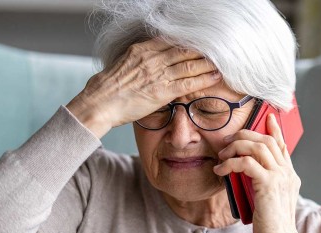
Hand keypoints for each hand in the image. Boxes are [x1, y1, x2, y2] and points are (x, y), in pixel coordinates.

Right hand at [65, 39, 221, 137]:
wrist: (100, 103)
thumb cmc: (106, 89)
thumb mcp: (121, 65)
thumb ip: (137, 61)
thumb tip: (145, 63)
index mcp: (141, 50)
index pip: (171, 41)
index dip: (188, 42)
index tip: (200, 43)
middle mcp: (152, 58)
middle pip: (184, 50)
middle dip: (202, 51)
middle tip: (216, 51)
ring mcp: (158, 74)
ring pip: (190, 64)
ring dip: (207, 64)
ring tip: (220, 63)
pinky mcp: (163, 91)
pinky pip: (189, 82)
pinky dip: (204, 78)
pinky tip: (215, 77)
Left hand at [213, 114, 305, 232]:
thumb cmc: (271, 225)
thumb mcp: (269, 199)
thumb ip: (263, 183)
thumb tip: (245, 172)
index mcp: (290, 176)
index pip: (282, 146)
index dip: (275, 130)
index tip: (268, 117)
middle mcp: (287, 173)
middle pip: (267, 140)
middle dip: (245, 136)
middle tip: (227, 142)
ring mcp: (280, 177)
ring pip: (257, 147)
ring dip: (236, 147)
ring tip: (222, 156)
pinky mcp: (268, 184)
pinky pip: (247, 163)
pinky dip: (231, 163)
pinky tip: (221, 171)